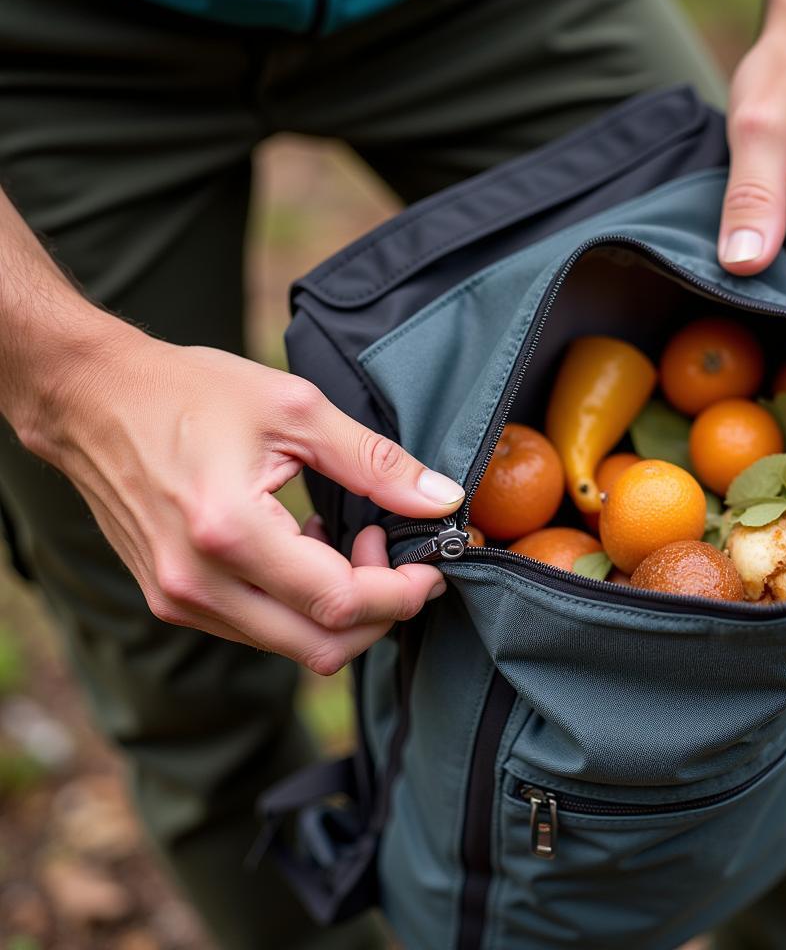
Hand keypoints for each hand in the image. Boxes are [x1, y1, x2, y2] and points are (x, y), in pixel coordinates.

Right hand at [27, 324, 464, 673]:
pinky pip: (259, 630)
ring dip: (340, 608)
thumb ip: (376, 463)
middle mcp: (197, 583)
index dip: (401, 594)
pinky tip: (304, 547)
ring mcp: (179, 600)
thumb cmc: (188, 392)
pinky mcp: (172, 600)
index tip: (430, 566)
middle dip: (380, 611)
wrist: (92, 400)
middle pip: (321, 645)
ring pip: (292, 646)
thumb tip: (442, 499)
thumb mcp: (295, 410)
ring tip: (345, 539)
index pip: (340, 602)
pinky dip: (300, 605)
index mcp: (229, 531)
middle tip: (391, 549)